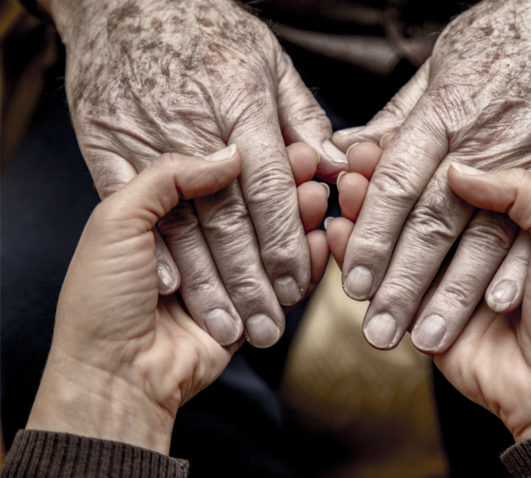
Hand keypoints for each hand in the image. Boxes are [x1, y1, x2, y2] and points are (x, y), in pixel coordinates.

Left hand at [25, 147, 328, 453]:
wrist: (115, 376)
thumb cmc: (102, 299)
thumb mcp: (116, 222)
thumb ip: (166, 178)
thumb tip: (228, 155)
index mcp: (163, 216)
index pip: (216, 178)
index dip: (250, 159)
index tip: (280, 142)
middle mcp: (198, 244)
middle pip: (251, 208)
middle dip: (282, 187)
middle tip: (311, 165)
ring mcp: (227, 278)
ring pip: (272, 242)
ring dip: (299, 220)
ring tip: (319, 198)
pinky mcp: (250, 310)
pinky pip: (286, 284)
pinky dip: (306, 264)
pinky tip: (322, 241)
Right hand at [43, 0, 343, 346]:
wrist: (126, 3)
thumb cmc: (205, 32)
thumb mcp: (267, 62)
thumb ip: (301, 117)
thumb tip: (330, 166)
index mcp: (240, 100)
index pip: (270, 186)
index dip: (285, 240)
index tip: (298, 282)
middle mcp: (194, 123)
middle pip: (229, 216)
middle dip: (251, 279)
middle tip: (268, 325)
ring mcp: (144, 135)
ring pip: (182, 222)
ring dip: (208, 283)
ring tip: (230, 325)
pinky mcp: (105, 144)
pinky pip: (129, 207)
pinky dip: (154, 247)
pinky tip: (175, 287)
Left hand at [331, 0, 530, 351]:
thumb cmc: (508, 38)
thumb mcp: (443, 66)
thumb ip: (397, 118)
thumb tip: (351, 151)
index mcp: (444, 114)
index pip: (396, 184)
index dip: (371, 235)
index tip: (352, 279)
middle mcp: (482, 142)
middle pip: (432, 222)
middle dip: (401, 281)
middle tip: (376, 328)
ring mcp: (530, 159)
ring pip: (482, 236)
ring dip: (452, 293)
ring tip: (425, 336)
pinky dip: (518, 266)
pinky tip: (496, 304)